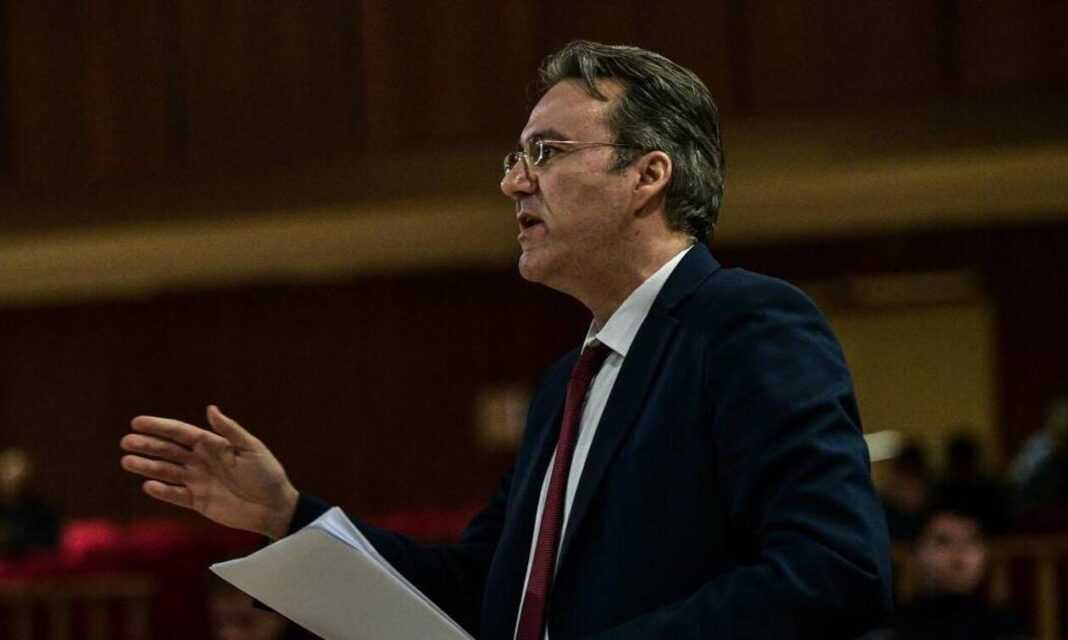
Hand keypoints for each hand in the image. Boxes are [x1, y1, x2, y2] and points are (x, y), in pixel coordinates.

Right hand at [120, 405, 298, 538]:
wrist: (274, 506)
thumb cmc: (267, 474)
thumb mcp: (251, 448)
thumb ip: (229, 431)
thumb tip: (210, 409)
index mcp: (214, 445)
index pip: (181, 433)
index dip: (160, 427)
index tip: (137, 422)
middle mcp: (202, 461)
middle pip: (169, 451)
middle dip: (148, 445)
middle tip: (126, 442)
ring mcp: (199, 482)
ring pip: (167, 472)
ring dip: (148, 467)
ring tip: (127, 461)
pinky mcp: (199, 502)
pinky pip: (176, 495)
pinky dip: (162, 491)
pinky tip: (148, 485)